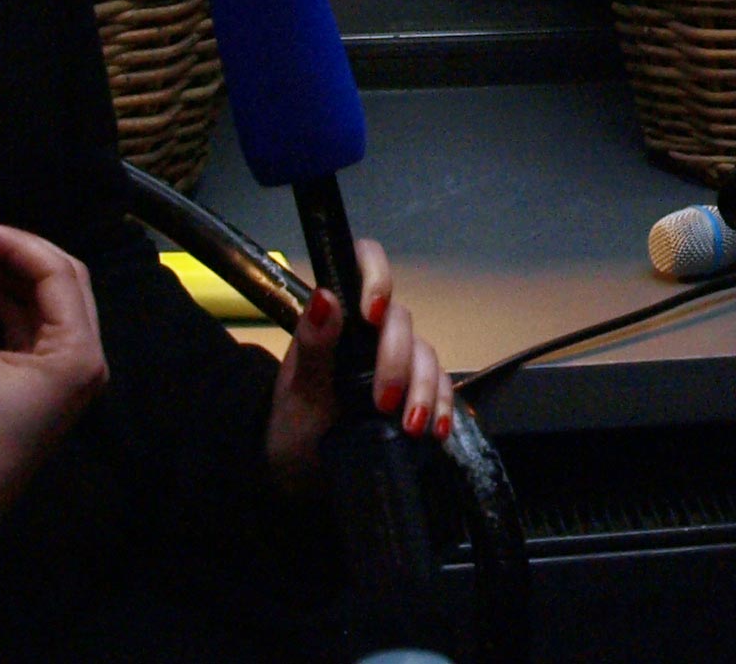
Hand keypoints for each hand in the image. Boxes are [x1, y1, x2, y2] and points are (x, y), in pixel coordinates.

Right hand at [0, 221, 106, 558]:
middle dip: (19, 253)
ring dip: (12, 276)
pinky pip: (34, 329)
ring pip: (49, 304)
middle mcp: (86, 362)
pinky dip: (7, 304)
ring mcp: (68, 376)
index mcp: (80, 356)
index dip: (14, 241)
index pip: (59, 273)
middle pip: (64, 282)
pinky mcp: (45, 385)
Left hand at [266, 237, 453, 493]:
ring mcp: (396, 359)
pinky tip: (437, 429)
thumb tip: (325, 296)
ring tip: (412, 426)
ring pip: (426, 353)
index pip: (362, 265)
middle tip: (383, 402)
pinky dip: (443, 405)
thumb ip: (313, 342)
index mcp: (339, 316)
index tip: (371, 314)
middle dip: (397, 360)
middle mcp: (370, 330)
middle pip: (401, 320)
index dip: (376, 276)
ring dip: (425, 388)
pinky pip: (440, 385)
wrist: (299, 471)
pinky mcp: (414, 391)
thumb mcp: (298, 387)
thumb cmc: (293, 422)